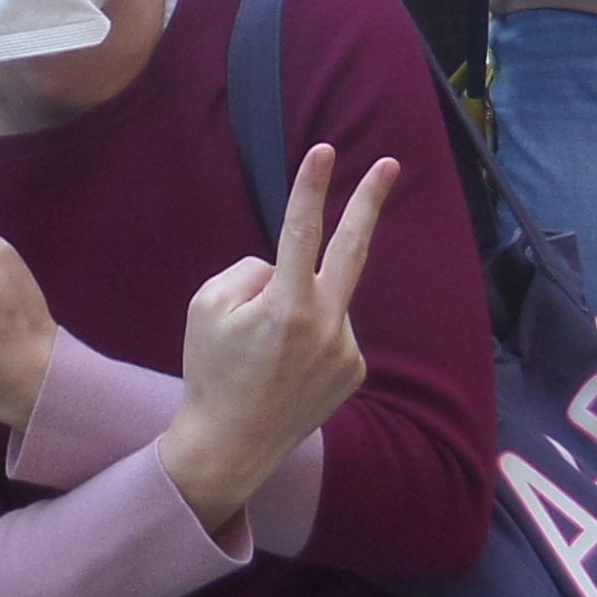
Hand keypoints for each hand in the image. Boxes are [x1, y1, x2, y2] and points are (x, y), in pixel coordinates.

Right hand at [163, 143, 399, 530]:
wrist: (232, 446)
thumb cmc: (211, 372)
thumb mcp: (206, 308)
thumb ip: (248, 271)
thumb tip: (282, 264)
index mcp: (287, 307)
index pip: (301, 231)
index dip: (311, 187)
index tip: (324, 150)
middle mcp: (326, 325)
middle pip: (353, 248)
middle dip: (370, 202)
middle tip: (390, 164)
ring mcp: (347, 350)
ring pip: (324, 297)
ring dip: (300, 303)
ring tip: (268, 350)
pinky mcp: (355, 370)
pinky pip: (332, 328)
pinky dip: (310, 331)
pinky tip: (288, 364)